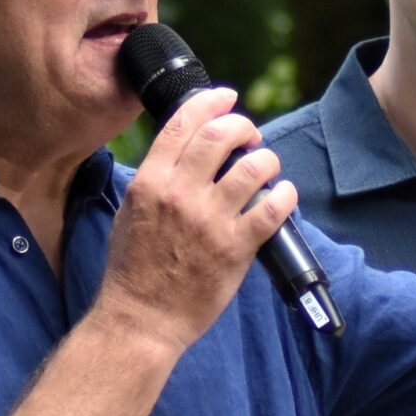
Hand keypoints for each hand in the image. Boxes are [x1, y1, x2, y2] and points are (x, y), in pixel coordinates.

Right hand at [97, 87, 296, 353]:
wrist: (141, 318)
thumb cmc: (133, 270)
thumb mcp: (129, 213)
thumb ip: (155, 181)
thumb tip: (182, 155)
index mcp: (150, 182)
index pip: (182, 124)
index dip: (210, 102)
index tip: (226, 96)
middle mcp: (179, 194)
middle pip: (221, 136)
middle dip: (243, 127)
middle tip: (251, 137)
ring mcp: (209, 220)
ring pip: (253, 167)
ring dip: (267, 160)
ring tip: (267, 168)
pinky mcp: (235, 247)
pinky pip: (272, 208)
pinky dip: (285, 196)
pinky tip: (284, 196)